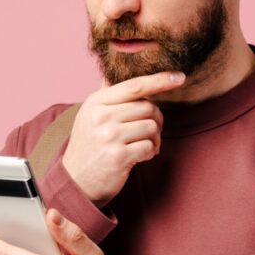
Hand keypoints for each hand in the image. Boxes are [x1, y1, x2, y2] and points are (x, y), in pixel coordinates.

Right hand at [62, 71, 184, 206]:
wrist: (75, 181)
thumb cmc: (88, 146)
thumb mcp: (89, 116)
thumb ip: (106, 97)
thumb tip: (113, 73)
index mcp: (95, 102)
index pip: (134, 86)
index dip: (159, 80)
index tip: (179, 77)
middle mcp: (101, 116)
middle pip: (148, 107)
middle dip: (156, 120)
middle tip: (150, 132)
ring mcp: (109, 136)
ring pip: (152, 127)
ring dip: (154, 139)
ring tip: (142, 146)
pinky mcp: (118, 156)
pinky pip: (149, 147)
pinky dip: (149, 153)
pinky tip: (138, 157)